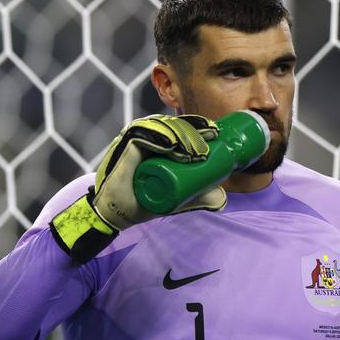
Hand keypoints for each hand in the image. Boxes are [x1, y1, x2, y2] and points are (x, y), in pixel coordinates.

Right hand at [50, 114, 225, 263]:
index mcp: (158, 140)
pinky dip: (159, 138)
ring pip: (161, 127)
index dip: (199, 126)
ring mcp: (134, 138)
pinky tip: (174, 145)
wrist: (117, 215)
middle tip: (211, 141)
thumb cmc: (144, 202)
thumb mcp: (177, 199)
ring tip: (197, 149)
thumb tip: (222, 198)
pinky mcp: (124, 146)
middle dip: (194, 129)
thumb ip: (198, 197)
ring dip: (181, 134)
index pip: (180, 126)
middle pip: (173, 124)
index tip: (216, 134)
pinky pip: (142, 135)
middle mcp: (146, 135)